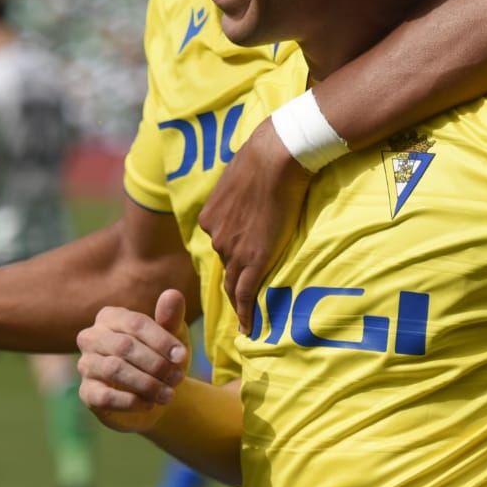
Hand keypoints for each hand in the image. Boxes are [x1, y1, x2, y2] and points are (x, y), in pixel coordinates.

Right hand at [76, 289, 189, 432]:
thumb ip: (171, 318)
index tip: (182, 355)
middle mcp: (92, 338)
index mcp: (111, 317)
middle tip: (178, 378)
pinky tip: (149, 404)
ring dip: (146, 383)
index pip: (135, 323)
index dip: (161, 340)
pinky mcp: (87, 393)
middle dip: (156, 363)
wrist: (156, 394)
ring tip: (169, 394)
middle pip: (124, 346)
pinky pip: (103, 396)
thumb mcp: (172, 337)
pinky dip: (130, 401)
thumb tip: (173, 294)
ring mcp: (86, 365)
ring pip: (114, 370)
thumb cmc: (162, 357)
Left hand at [198, 118, 310, 334]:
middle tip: (239, 304)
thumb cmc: (264, 156)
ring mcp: (234, 250)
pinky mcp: (255, 260)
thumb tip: (254, 184)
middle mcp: (217, 237)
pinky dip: (245, 314)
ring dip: (239, 303)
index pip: (221, 244)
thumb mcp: (241, 175)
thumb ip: (242, 191)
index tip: (237, 269)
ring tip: (244, 321)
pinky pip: (245, 294)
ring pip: (234, 284)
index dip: (231, 257)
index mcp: (211, 217)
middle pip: (226, 266)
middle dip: (231, 284)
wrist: (275, 157)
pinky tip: (248, 329)